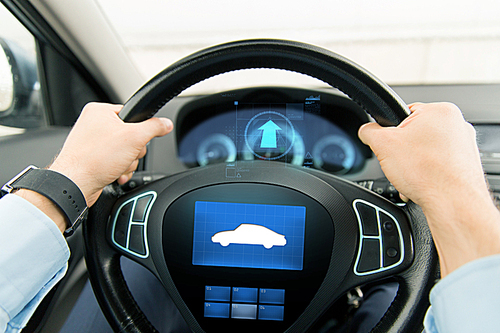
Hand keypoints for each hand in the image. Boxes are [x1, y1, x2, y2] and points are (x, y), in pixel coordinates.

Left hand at [49, 103, 172, 206]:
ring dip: (127, 163)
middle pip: (130, 135)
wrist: (76, 184)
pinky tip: (115, 174)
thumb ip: (154, 127)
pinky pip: (115, 161)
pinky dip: (119, 169)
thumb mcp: (134, 138)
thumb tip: (165, 123)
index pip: (132, 115)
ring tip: (117, 166)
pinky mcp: (92, 158)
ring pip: (124, 151)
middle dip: (133, 151)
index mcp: (99, 111)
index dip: (139, 130)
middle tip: (125, 155)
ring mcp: (91, 142)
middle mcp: (93, 124)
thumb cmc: (94, 159)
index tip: (138, 139)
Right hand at [358, 102, 499, 275]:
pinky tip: (423, 182)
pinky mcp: (466, 163)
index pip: (405, 113)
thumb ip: (369, 131)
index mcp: (440, 110)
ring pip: (427, 150)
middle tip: (400, 163)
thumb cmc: (428, 173)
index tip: (389, 145)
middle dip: (403, 150)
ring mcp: (465, 145)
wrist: (452, 202)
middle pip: (416, 133)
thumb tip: (366, 130)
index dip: (391, 131)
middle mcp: (458, 124)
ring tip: (413, 175)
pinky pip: (439, 164)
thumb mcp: (383, 144)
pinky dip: (428, 173)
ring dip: (415, 163)